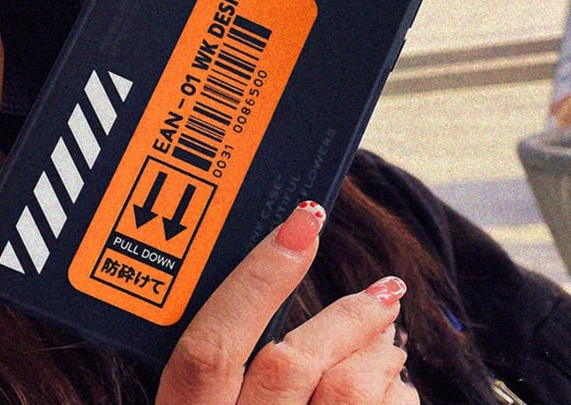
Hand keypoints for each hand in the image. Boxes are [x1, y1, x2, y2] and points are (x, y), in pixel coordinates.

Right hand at [156, 203, 416, 404]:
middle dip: (345, 315)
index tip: (302, 222)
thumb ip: (211, 361)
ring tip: (390, 339)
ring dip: (380, 357)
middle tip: (381, 291)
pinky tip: (397, 391)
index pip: (209, 346)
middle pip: (290, 365)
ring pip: (347, 396)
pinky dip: (399, 400)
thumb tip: (274, 276)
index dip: (256, 278)